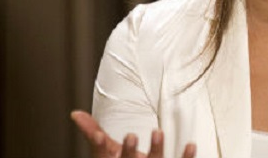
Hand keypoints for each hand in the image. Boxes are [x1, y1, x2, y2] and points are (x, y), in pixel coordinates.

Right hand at [71, 110, 195, 157]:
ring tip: (158, 131)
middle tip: (130, 135)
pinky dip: (186, 157)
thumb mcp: (109, 153)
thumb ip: (94, 134)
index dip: (99, 148)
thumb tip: (76, 114)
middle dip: (128, 151)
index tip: (99, 135)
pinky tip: (191, 145)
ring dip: (156, 149)